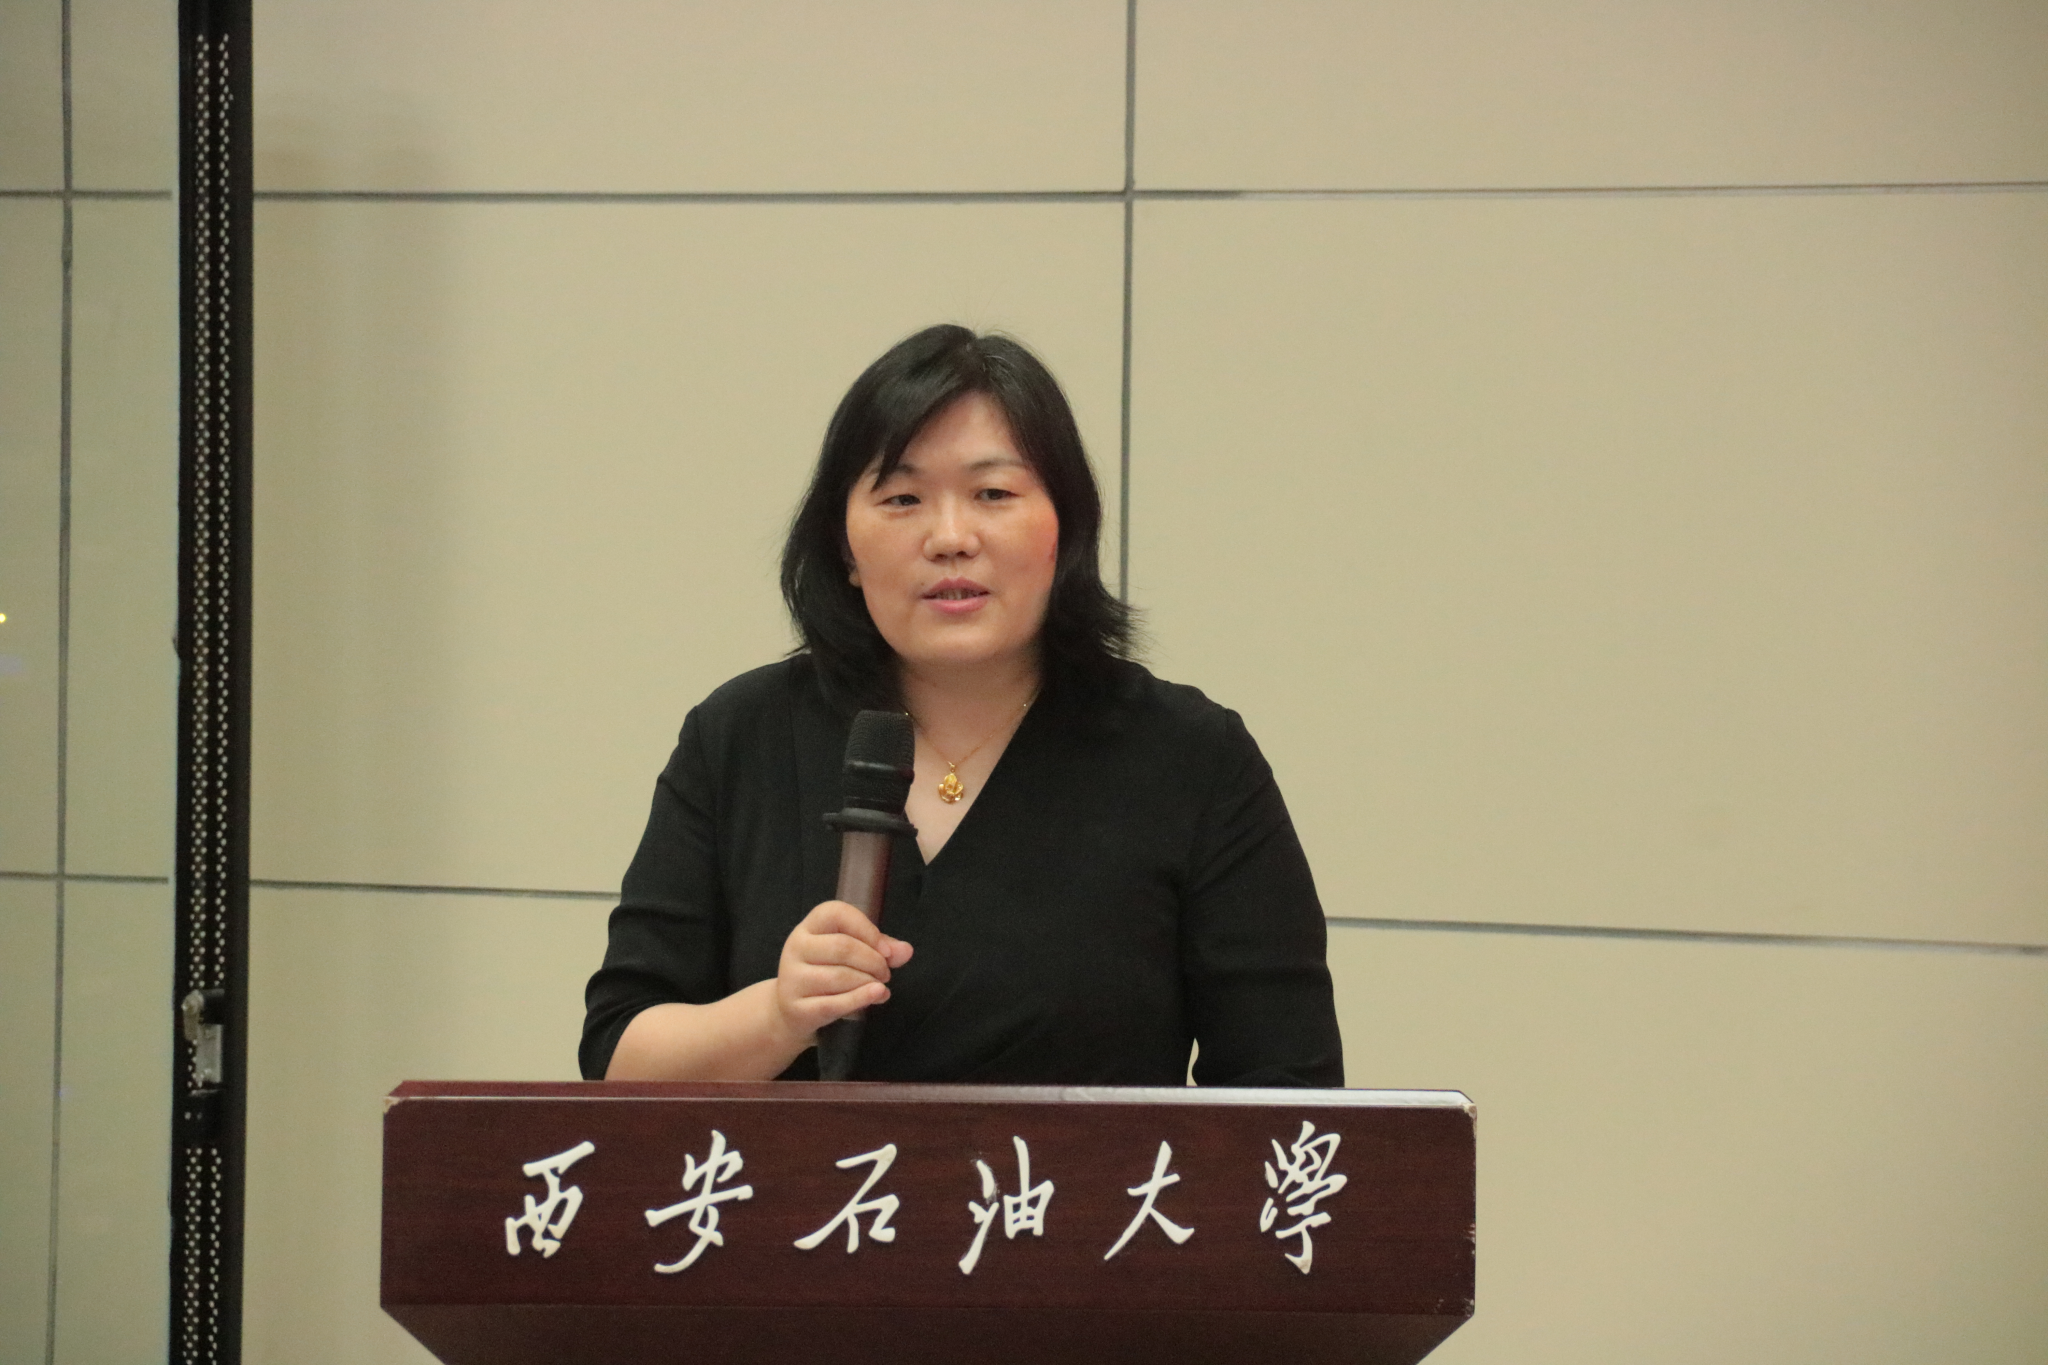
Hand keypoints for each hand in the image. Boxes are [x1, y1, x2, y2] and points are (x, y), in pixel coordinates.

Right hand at [774, 901, 914, 1040]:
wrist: (792, 1012)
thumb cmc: (826, 974)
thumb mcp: (850, 955)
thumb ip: (879, 948)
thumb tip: (906, 951)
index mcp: (809, 927)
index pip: (835, 913)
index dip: (865, 928)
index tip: (885, 949)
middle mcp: (796, 948)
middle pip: (842, 947)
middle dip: (873, 961)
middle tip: (886, 974)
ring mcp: (792, 978)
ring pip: (840, 976)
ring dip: (869, 982)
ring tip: (879, 987)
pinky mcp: (797, 1008)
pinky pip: (834, 1003)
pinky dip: (861, 999)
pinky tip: (877, 995)